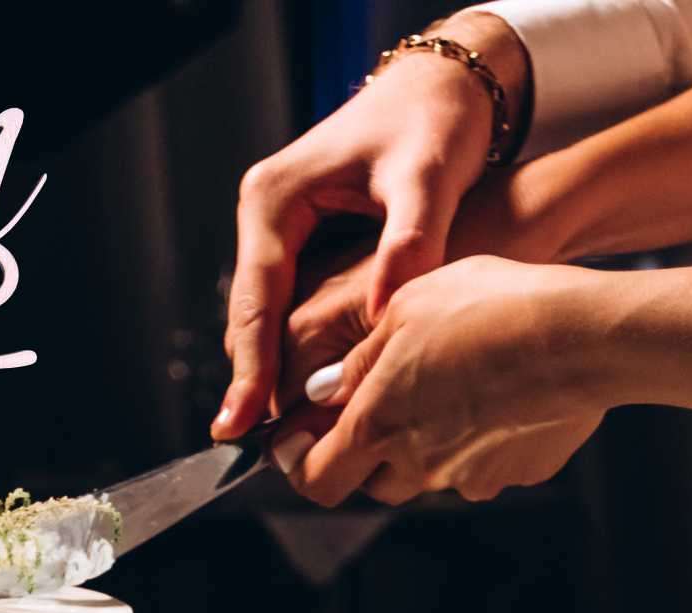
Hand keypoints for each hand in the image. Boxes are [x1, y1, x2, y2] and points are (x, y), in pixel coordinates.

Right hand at [214, 17, 527, 441]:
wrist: (448, 89)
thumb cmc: (435, 123)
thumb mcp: (427, 177)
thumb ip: (408, 242)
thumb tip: (385, 311)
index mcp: (275, 200)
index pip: (254, 300)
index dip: (249, 367)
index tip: (242, 421)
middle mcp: (268, 218)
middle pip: (248, 317)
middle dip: (251, 379)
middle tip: (250, 443)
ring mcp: (283, 234)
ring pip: (266, 319)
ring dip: (270, 372)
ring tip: (273, 435)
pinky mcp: (306, 247)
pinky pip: (289, 311)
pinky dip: (294, 352)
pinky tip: (306, 396)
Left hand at [272, 255, 610, 504]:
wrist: (580, 333)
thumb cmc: (488, 306)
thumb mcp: (402, 308)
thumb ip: (356, 360)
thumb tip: (324, 390)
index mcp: (377, 424)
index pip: (314, 478)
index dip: (300, 464)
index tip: (297, 443)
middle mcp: (417, 463)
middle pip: (373, 482)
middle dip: (369, 455)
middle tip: (384, 406)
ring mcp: (470, 476)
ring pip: (430, 475)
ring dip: (425, 447)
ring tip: (451, 387)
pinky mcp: (517, 472)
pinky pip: (487, 465)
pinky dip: (483, 439)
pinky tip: (503, 392)